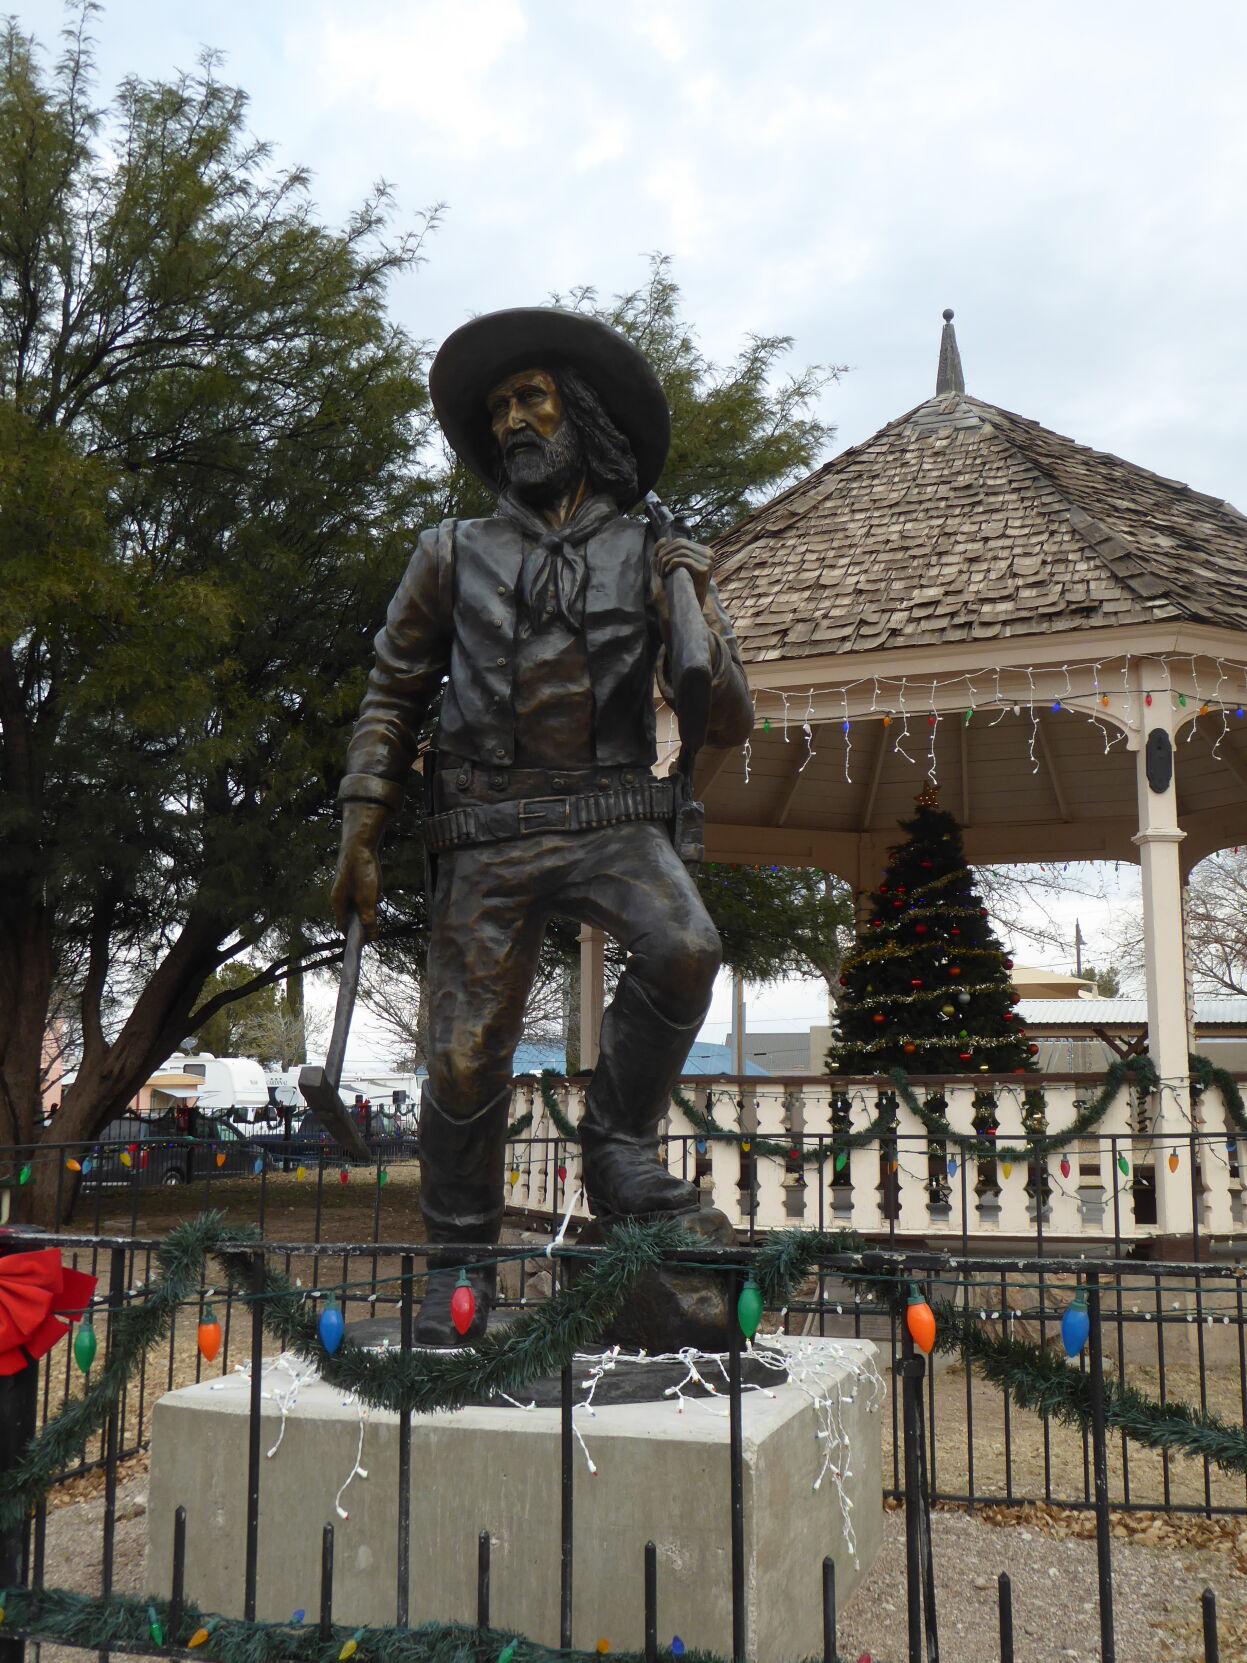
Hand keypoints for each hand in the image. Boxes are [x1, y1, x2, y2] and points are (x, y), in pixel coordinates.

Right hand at [330, 803, 386, 936]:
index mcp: (337, 903)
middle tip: (376, 922)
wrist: (361, 841)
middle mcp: (339, 895)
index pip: (343, 926)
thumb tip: (372, 936)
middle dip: (365, 919)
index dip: (353, 936)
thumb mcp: (367, 899)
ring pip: (359, 903)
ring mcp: (346, 886)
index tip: (365, 943)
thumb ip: (369, 919)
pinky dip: (372, 893)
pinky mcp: (354, 877)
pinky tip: (377, 886)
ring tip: (377, 897)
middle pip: (352, 915)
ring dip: (370, 905)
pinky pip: (363, 891)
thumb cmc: (361, 871)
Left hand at [653, 536, 711, 615]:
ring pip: (680, 550)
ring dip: (666, 560)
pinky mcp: (704, 569)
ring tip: (661, 572)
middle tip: (659, 568)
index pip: (680, 542)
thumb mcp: (673, 568)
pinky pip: (683, 559)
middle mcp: (708, 553)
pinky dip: (671, 565)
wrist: (691, 607)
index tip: (659, 563)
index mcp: (704, 551)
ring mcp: (708, 561)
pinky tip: (667, 574)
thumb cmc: (681, 588)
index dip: (666, 550)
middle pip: (680, 543)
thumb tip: (662, 539)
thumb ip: (667, 553)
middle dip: (665, 554)